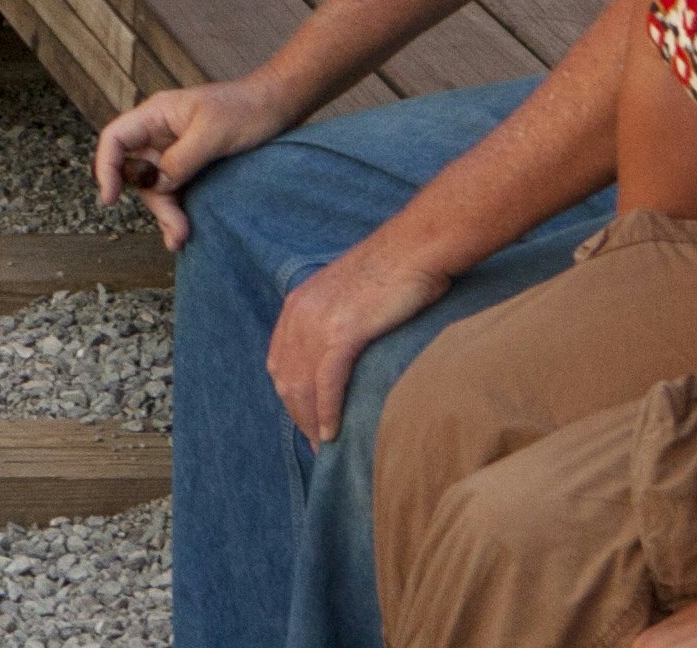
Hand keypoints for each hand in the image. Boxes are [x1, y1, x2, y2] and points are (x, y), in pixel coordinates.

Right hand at [90, 69, 296, 242]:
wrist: (275, 107)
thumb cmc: (244, 110)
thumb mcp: (212, 134)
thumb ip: (181, 160)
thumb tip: (157, 185)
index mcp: (156, 116)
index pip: (116, 140)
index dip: (106, 168)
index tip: (110, 199)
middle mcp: (159, 134)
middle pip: (138, 172)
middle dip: (153, 203)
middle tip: (176, 231)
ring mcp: (174, 150)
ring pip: (156, 186)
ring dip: (167, 213)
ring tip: (182, 238)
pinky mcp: (191, 165)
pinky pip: (175, 190)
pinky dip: (178, 210)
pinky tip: (183, 231)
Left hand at [266, 239, 455, 449]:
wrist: (416, 249)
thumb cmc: (394, 273)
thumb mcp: (348, 296)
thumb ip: (336, 321)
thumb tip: (341, 357)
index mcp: (297, 304)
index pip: (280, 361)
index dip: (290, 396)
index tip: (305, 421)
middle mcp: (300, 313)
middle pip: (286, 378)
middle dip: (297, 415)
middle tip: (316, 444)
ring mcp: (319, 322)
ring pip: (302, 385)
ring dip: (310, 421)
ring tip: (324, 446)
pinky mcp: (344, 332)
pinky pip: (326, 383)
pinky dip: (327, 412)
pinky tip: (333, 433)